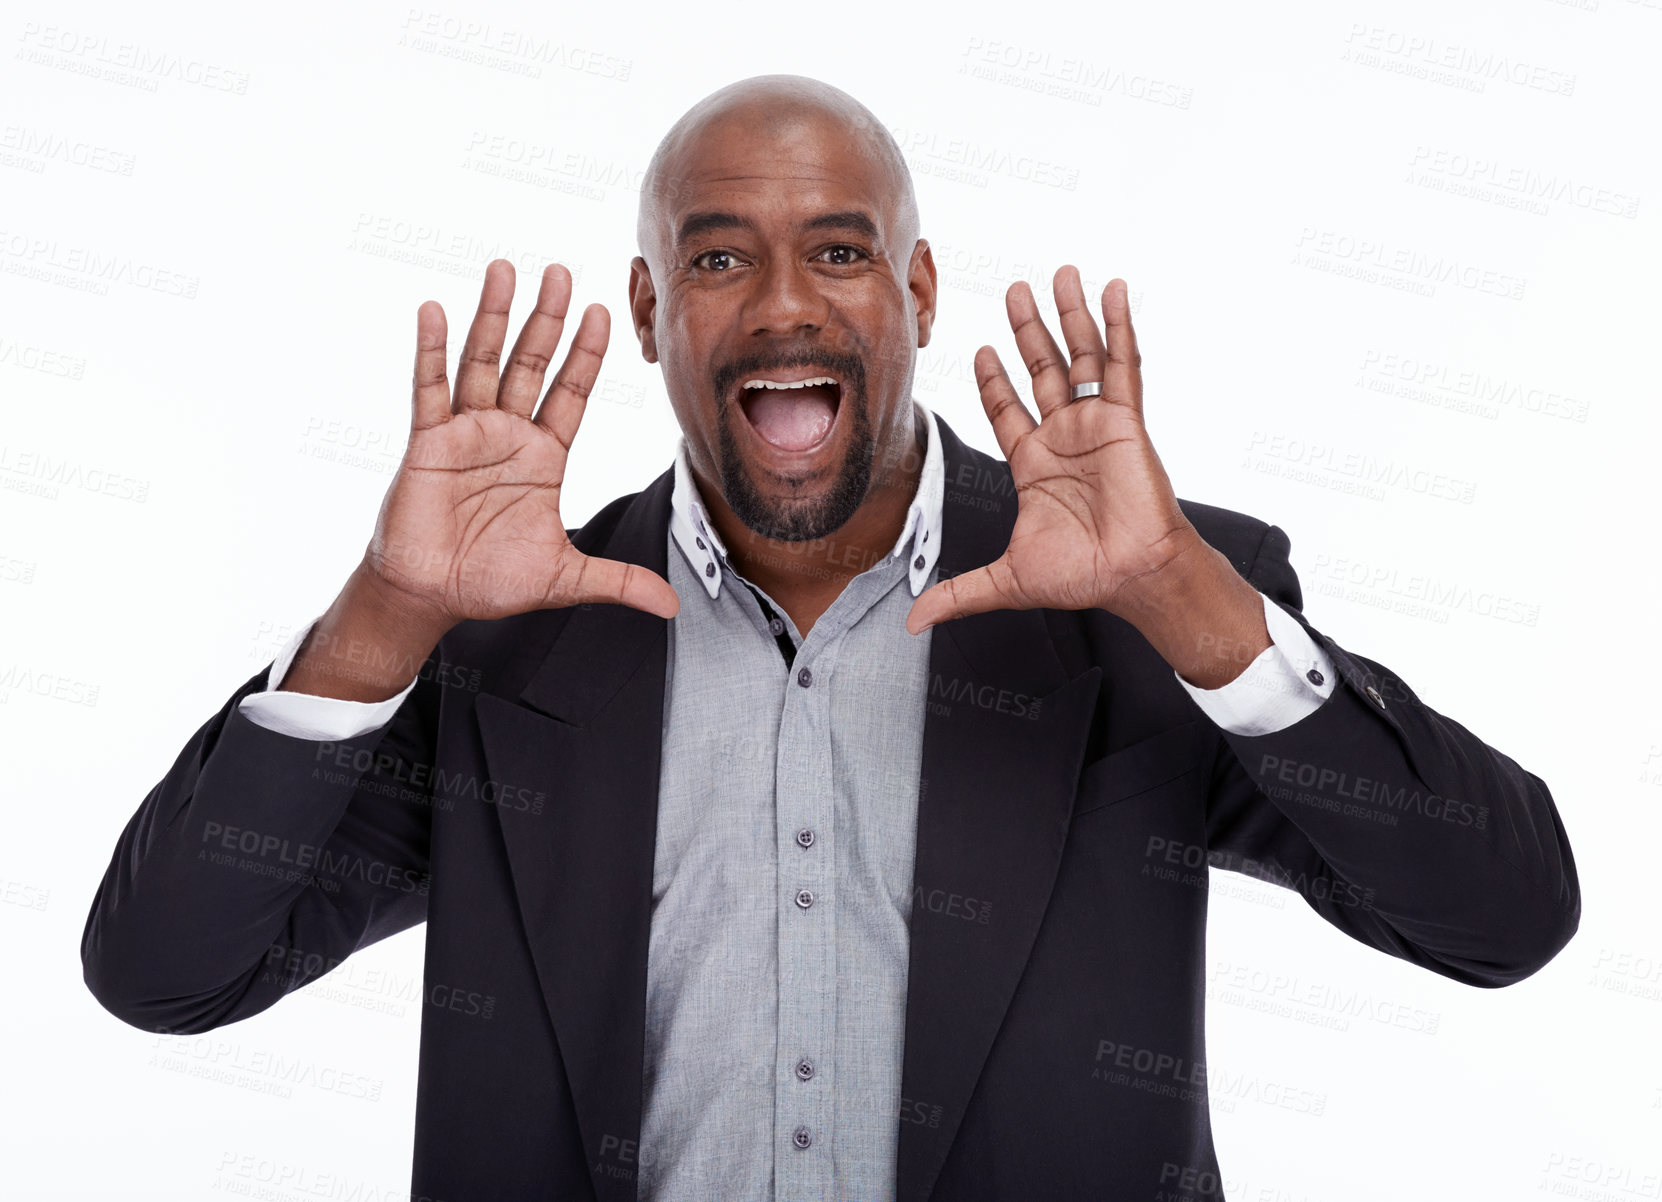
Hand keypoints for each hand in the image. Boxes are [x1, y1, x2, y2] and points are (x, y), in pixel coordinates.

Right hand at [365, 259, 679, 628]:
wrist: (432, 596)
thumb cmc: (492, 580)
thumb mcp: (566, 579)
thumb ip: (618, 581)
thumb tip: (670, 605)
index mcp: (544, 457)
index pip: (571, 393)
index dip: (586, 354)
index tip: (602, 311)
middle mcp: (508, 434)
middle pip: (531, 364)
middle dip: (546, 319)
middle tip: (560, 271)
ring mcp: (467, 432)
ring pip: (483, 362)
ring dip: (493, 317)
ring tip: (505, 269)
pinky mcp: (428, 442)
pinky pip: (430, 388)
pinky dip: (431, 350)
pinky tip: (436, 310)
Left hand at [906, 266, 1199, 634]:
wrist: (1131, 576)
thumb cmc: (1082, 576)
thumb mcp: (1006, 580)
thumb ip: (959, 593)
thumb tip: (914, 622)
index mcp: (1034, 463)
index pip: (1008, 408)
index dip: (993, 380)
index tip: (981, 349)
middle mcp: (1063, 436)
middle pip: (1041, 369)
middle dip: (1027, 330)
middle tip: (1014, 289)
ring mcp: (1095, 423)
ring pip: (1080, 357)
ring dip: (1069, 315)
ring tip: (1060, 273)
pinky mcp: (1126, 419)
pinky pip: (1121, 364)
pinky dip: (1118, 326)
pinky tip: (1113, 291)